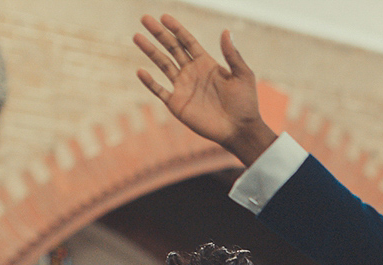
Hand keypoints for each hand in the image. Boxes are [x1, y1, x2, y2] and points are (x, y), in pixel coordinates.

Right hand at [134, 14, 275, 163]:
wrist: (240, 130)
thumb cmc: (245, 103)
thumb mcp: (243, 75)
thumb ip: (232, 55)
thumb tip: (227, 31)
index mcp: (206, 64)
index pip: (187, 42)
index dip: (176, 29)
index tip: (164, 16)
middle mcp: (192, 73)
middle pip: (172, 48)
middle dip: (159, 33)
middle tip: (145, 18)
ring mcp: (183, 87)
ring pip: (162, 64)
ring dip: (150, 51)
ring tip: (136, 36)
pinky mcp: (178, 104)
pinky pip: (160, 91)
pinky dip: (150, 82)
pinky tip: (141, 71)